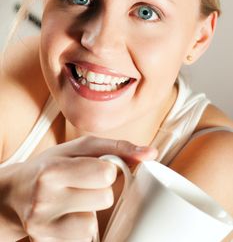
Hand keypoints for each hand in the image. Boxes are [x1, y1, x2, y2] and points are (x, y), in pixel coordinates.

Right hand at [8, 136, 157, 240]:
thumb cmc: (51, 165)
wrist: (16, 193)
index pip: (105, 173)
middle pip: (105, 199)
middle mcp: (44, 201)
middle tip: (82, 185)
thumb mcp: (79, 148)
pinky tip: (68, 217)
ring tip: (74, 202)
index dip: (106, 170)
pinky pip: (85, 239)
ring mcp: (44, 228)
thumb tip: (151, 153)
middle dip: (100, 190)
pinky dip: (82, 227)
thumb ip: (117, 147)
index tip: (95, 168)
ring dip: (91, 211)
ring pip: (94, 223)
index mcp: (52, 171)